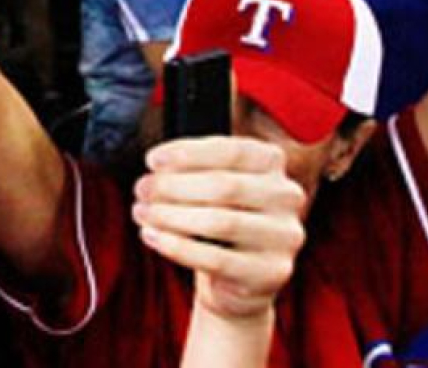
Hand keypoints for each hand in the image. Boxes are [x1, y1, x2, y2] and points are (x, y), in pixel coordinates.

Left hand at [134, 137, 306, 320]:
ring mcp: (284, 236)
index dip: (187, 153)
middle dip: (173, 186)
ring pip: (220, 222)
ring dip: (171, 216)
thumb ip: (193, 169)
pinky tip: (153, 237)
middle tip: (141, 189)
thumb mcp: (213, 184)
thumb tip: (157, 169)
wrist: (239, 277)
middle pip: (224, 186)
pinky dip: (178, 247)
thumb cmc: (220, 216)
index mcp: (272, 163)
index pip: (232, 151)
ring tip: (142, 213)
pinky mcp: (272, 271)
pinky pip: (217, 259)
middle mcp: (286, 196)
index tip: (152, 160)